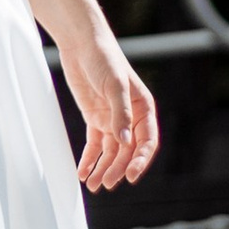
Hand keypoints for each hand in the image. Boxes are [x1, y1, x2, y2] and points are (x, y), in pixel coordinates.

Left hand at [55, 18, 159, 190]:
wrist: (81, 42)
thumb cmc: (104, 58)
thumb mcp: (115, 84)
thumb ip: (120, 113)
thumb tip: (125, 143)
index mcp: (143, 109)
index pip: (147, 141)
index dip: (140, 160)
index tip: (131, 176)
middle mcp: (130, 118)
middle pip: (127, 151)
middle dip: (117, 169)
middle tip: (106, 183)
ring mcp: (112, 119)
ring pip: (111, 152)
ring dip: (103, 168)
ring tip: (93, 185)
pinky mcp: (95, 118)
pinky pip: (95, 144)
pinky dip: (89, 159)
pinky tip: (83, 173)